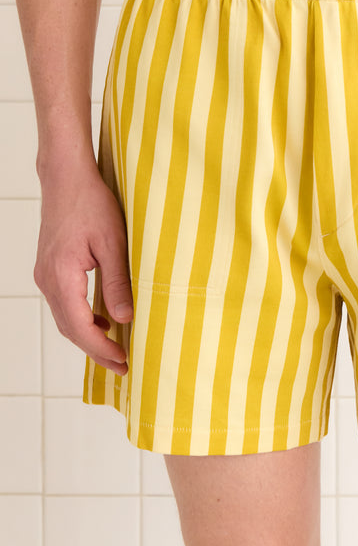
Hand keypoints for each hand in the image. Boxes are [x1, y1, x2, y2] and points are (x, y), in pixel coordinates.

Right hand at [34, 162, 132, 374]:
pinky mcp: (51, 268)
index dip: (102, 348)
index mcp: (62, 277)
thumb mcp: (113, 243)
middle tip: (123, 367)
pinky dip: (82, 318)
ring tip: (115, 349)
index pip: (80, 327)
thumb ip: (118, 282)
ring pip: (66, 318)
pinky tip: (103, 320)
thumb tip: (124, 319)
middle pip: (70, 329)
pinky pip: (65, 303)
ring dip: (88, 336)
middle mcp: (48, 280)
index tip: (124, 361)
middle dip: (96, 350)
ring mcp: (46, 274)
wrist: (67, 178)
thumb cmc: (92, 204)